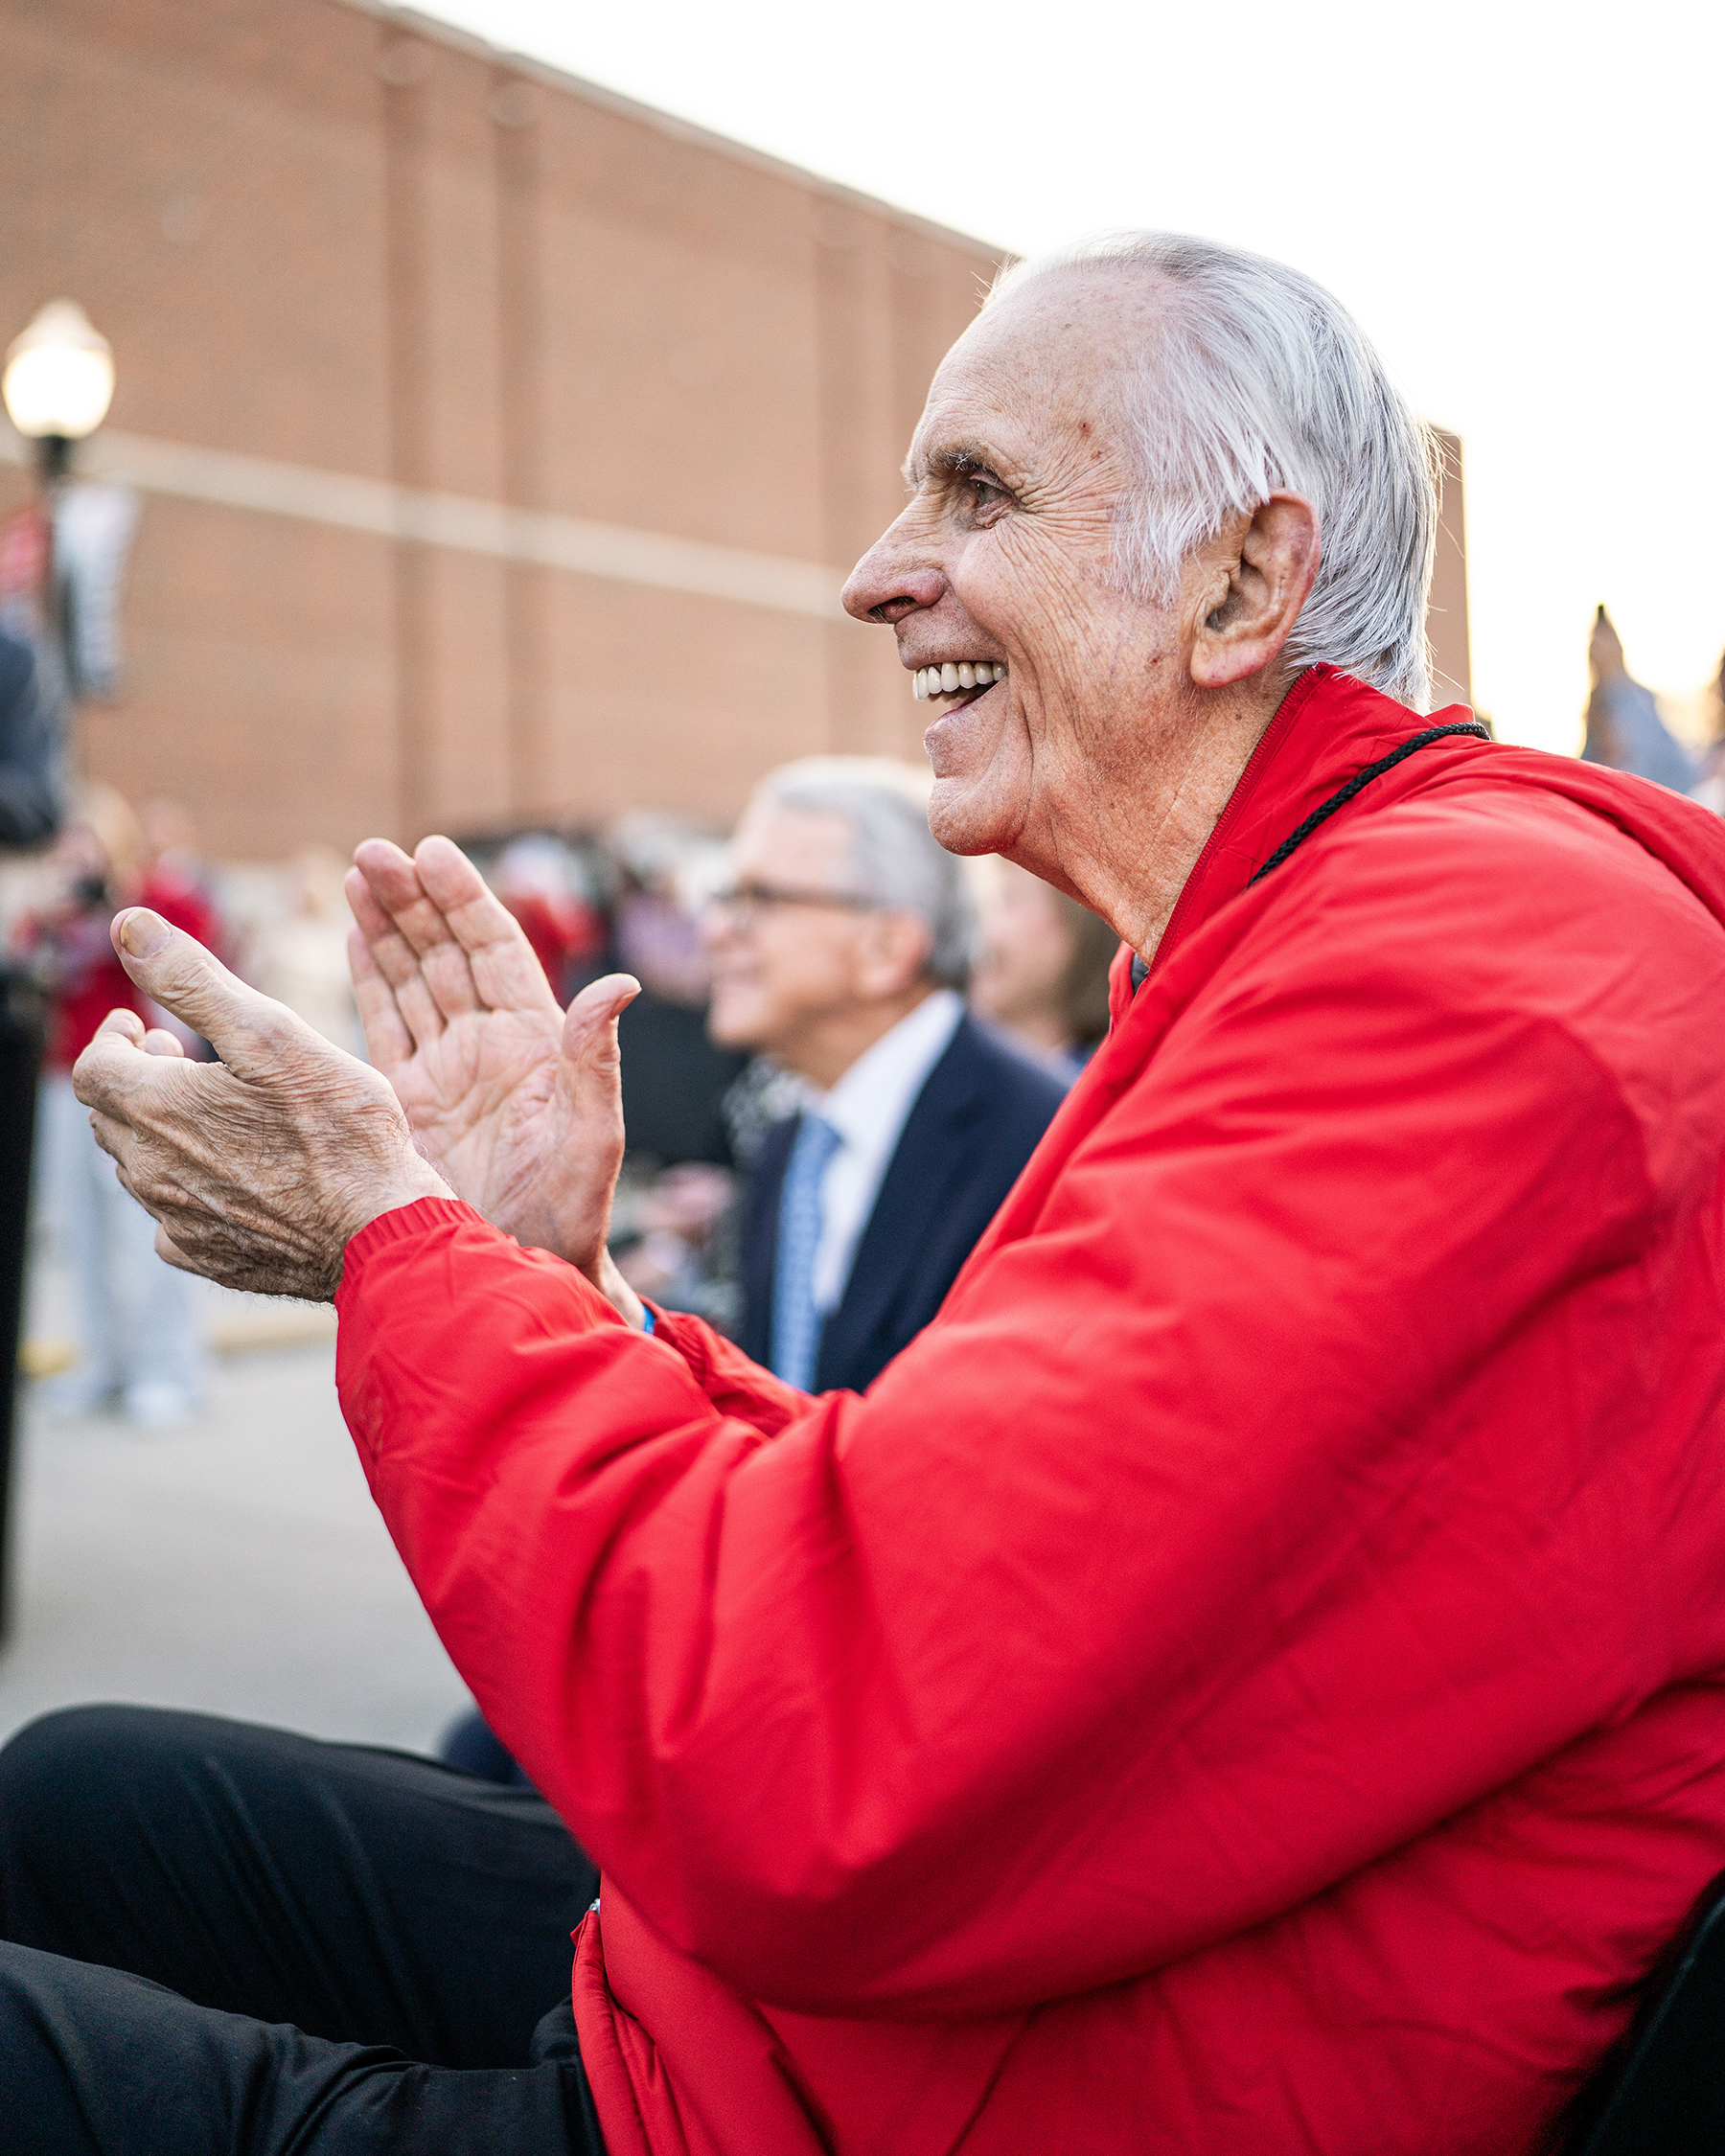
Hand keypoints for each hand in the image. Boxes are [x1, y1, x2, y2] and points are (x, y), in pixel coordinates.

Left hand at [73, 911, 451, 1299]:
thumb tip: (129, 925)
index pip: (93, 1067)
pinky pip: (173, 1218)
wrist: (379, 1229)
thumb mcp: (272, 1032)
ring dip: (162, 1130)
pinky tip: (234, 1175)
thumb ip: (192, 980)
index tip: (145, 1026)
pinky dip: (188, 1187)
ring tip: (214, 1110)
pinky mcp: (207, 1255)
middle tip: (179, 1057)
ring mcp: (176, 1219)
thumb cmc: (339, 1128)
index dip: (114, 1039)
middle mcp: (151, 1169)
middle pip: (113, 1114)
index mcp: (157, 1107)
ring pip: (142, 1165)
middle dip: (138, 1078)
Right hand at [346, 836, 643, 1318]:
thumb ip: (597, 1062)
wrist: (528, 1274)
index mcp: (536, 1043)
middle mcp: (491, 1046)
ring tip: (356, 873)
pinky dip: (369, 979)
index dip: (464, 901)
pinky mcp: (410, 1102)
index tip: (432, 853)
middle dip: (413, 900)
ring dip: (386, 926)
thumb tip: (623, 984)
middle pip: (447, 953)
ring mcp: (449, 1071)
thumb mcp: (591, 1139)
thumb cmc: (573, 1215)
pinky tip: (353, 936)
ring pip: (413, 980)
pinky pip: (387, 1026)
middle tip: (373, 852)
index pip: (496, 952)